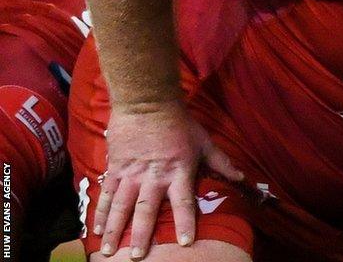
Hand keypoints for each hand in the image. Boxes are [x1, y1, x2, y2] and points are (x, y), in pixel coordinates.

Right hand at [94, 101, 243, 259]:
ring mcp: (131, 173)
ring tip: (107, 251)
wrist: (147, 102)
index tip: (185, 242)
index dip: (185, 222)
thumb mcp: (204, 141)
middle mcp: (153, 177)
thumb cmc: (179, 123)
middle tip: (137, 257)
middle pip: (147, 210)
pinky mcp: (115, 168)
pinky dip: (100, 212)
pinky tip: (95, 229)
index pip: (183, 202)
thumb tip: (241, 177)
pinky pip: (106, 194)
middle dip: (141, 235)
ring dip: (114, 230)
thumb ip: (221, 162)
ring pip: (120, 206)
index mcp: (178, 171)